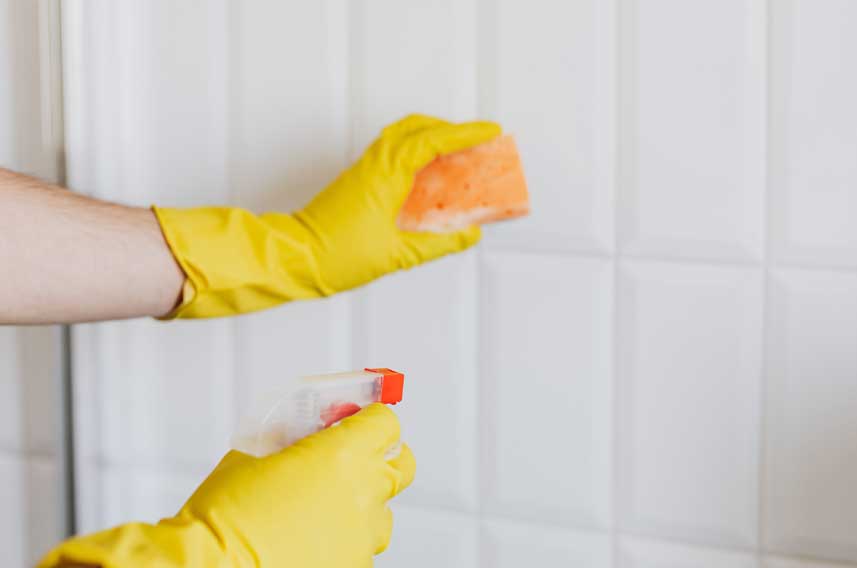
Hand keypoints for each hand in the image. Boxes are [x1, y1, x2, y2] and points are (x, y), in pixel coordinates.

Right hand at [39, 404, 414, 566]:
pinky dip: (343, 539)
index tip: (357, 419)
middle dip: (381, 456)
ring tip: (322, 508)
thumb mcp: (255, 455)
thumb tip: (304, 435)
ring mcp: (362, 536)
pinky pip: (360, 546)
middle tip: (352, 458)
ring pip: (382, 512)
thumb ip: (291, 440)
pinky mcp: (354, 566)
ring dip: (362, 504)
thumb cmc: (225, 515)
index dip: (371, 419)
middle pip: (401, 465)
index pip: (386, 423)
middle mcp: (363, 494)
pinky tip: (309, 539)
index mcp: (343, 455)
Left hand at [153, 114, 500, 317]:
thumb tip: (469, 235)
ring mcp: (363, 170)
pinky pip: (391, 153)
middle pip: (416, 127)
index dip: (465, 134)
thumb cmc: (336, 256)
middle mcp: (373, 165)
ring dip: (430, 137)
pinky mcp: (357, 180)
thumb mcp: (397, 255)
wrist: (294, 257)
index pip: (432, 141)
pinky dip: (414, 152)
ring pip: (401, 136)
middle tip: (475, 141)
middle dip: (449, 129)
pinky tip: (427, 176)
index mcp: (386, 176)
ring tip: (455, 155)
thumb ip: (439, 244)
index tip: (490, 132)